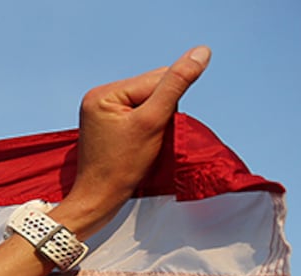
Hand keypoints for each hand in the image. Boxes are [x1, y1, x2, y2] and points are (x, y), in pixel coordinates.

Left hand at [59, 46, 210, 236]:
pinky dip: (147, 128)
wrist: (99, 200)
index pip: (158, 79)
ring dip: (157, 121)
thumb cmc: (123, 165)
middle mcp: (99, 97)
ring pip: (149, 103)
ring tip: (140, 144)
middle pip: (153, 89)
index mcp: (104, 92)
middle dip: (161, 112)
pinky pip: (139, 116)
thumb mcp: (153, 121)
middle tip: (146, 139)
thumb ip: (177, 84)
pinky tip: (137, 144)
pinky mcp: (107, 126)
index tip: (151, 130)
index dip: (167, 105)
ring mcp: (101, 112)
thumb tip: (202, 51)